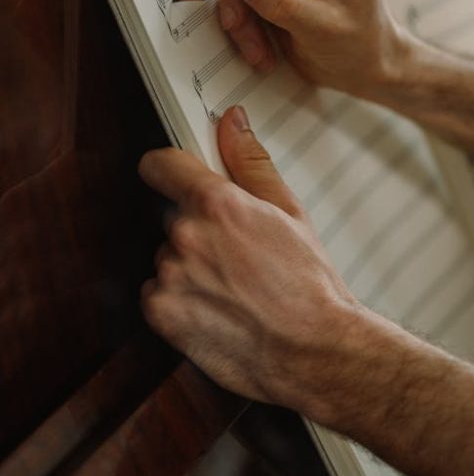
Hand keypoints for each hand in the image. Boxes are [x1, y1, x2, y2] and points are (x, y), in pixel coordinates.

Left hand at [138, 106, 362, 418]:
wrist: (314, 352)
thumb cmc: (310, 286)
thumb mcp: (290, 212)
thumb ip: (251, 163)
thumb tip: (232, 123)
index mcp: (218, 205)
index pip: (161, 164)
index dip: (170, 168)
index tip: (177, 176)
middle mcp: (187, 236)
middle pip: (173, 217)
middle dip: (199, 229)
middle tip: (238, 254)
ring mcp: (170, 276)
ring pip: (169, 257)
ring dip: (190, 267)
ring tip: (235, 287)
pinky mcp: (162, 313)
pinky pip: (158, 294)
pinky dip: (180, 301)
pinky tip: (218, 309)